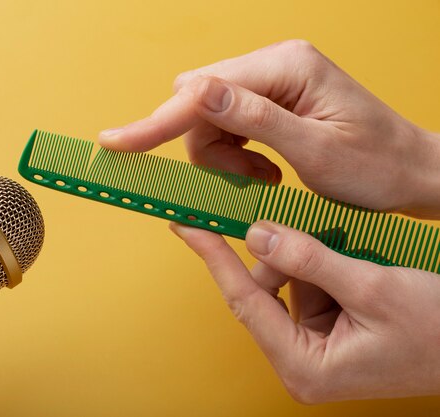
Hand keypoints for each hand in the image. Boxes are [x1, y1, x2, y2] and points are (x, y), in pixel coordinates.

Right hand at [99, 40, 439, 218]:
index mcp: (285, 67)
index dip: (155, 122)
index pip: (202, 93)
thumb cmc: (376, 165)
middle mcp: (274, 66)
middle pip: (199, 105)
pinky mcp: (270, 102)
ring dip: (222, 158)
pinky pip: (226, 128)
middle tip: (247, 179)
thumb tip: (196, 93)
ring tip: (264, 177)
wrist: (408, 173)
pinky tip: (265, 169)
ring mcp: (271, 83)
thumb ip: (255, 118)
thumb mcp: (317, 149)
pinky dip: (233, 157)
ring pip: (208, 121)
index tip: (115, 143)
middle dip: (206, 150)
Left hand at [170, 220, 439, 402]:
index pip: (244, 301)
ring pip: (287, 284)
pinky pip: (308, 286)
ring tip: (351, 257)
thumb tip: (258, 234)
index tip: (185, 226)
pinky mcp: (328, 330)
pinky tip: (351, 261)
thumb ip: (309, 259)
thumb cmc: (437, 330)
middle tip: (295, 226)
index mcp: (303, 365)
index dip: (213, 258)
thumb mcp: (372, 287)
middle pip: (264, 292)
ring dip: (308, 259)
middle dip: (281, 257)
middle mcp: (301, 360)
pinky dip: (321, 265)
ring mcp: (314, 345)